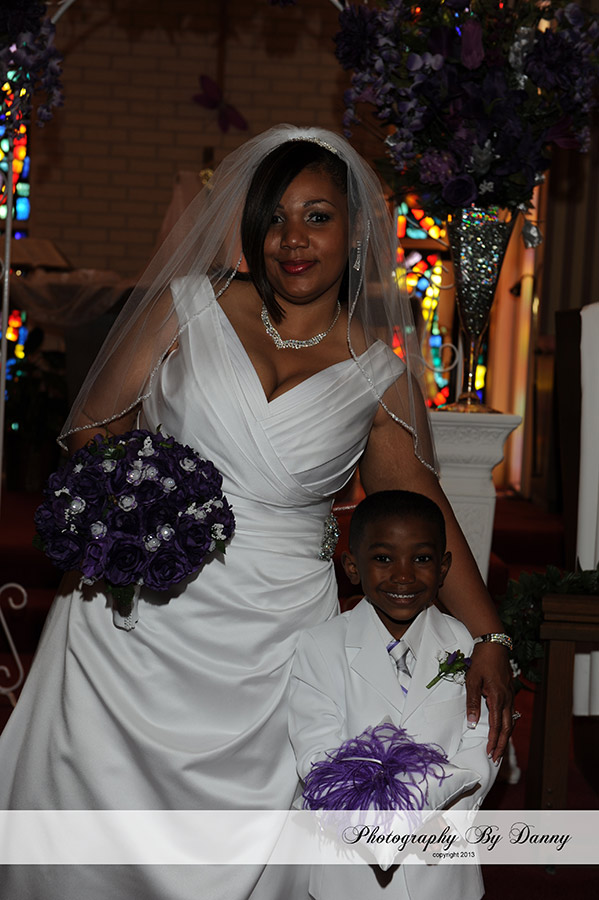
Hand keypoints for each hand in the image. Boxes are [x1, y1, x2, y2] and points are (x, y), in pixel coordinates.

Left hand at [465, 641, 514, 761]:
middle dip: (502, 745)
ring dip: (505, 736)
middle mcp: (507, 699)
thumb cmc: (481, 662)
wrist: (494, 645)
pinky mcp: (509, 692)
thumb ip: (472, 702)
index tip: (490, 754)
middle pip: (507, 728)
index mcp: (498, 698)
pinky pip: (510, 713)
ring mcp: (510, 695)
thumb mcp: (472, 681)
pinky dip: (507, 725)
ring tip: (499, 748)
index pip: (497, 726)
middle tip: (496, 758)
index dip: (494, 742)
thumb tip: (473, 722)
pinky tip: (503, 729)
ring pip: (510, 721)